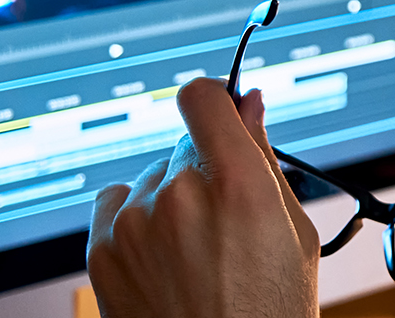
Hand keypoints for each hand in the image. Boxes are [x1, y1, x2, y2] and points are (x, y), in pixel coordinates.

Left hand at [87, 79, 324, 317]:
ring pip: (155, 176)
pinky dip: (138, 218)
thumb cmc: (271, 310)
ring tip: (198, 252)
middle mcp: (180, 194)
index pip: (204, 97)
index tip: (223, 109)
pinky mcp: (102, 250)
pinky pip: (118, 202)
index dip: (216, 98)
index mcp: (238, 184)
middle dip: (206, 167)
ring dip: (173, 197)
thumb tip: (251, 103)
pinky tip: (164, 255)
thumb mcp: (291, 229)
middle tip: (227, 219)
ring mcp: (135, 223)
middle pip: (186, 144)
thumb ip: (264, 156)